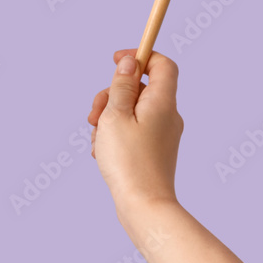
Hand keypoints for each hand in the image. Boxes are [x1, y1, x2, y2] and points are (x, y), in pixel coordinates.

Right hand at [88, 49, 182, 210]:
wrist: (144, 207)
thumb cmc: (128, 161)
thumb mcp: (116, 115)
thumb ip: (122, 85)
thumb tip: (131, 62)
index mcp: (162, 102)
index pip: (162, 64)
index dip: (140, 56)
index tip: (116, 60)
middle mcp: (167, 116)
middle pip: (140, 88)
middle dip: (112, 94)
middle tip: (95, 112)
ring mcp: (161, 134)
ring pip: (132, 111)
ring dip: (109, 117)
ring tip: (97, 138)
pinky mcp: (154, 151)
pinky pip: (133, 130)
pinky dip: (115, 134)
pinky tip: (103, 151)